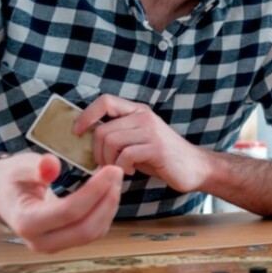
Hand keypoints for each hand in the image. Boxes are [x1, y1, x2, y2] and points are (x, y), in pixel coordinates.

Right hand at [0, 152, 122, 252]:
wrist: (4, 194)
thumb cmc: (13, 178)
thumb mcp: (20, 166)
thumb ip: (36, 167)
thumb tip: (52, 166)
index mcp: (26, 222)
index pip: (68, 212)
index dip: (94, 191)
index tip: (110, 169)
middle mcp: (39, 241)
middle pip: (85, 228)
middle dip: (107, 200)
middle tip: (117, 173)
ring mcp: (53, 245)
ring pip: (92, 233)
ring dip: (110, 206)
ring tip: (116, 179)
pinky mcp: (65, 242)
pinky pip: (93, 232)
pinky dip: (105, 212)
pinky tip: (109, 191)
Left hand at [74, 94, 210, 192]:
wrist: (195, 167)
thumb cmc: (162, 157)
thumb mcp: (139, 139)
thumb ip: (118, 134)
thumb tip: (85, 138)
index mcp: (138, 111)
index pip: (105, 101)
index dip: (86, 115)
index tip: (77, 132)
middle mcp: (144, 116)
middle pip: (102, 130)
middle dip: (96, 152)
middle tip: (105, 164)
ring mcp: (151, 131)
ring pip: (111, 142)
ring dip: (108, 161)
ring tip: (120, 168)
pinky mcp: (157, 148)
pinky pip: (125, 156)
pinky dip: (122, 168)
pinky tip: (131, 171)